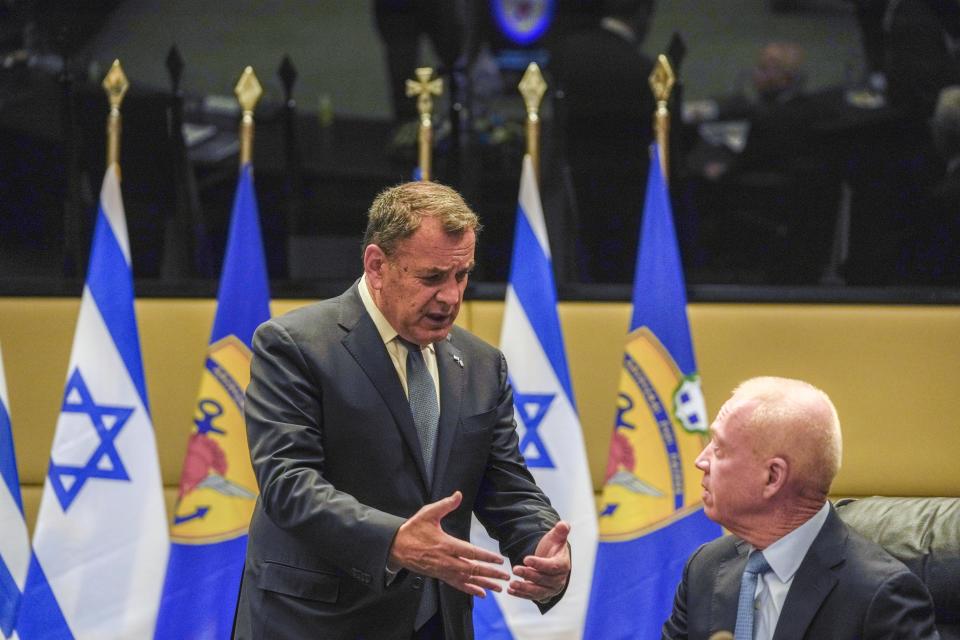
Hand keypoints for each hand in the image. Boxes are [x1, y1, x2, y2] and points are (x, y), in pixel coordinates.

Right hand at [389, 491, 509, 596]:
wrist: (396, 547)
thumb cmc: (413, 529)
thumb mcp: (428, 513)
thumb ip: (445, 504)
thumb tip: (459, 494)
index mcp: (445, 544)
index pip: (471, 552)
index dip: (486, 557)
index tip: (500, 560)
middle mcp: (446, 560)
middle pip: (472, 569)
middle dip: (490, 574)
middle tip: (506, 577)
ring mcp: (442, 570)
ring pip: (466, 579)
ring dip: (483, 584)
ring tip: (498, 588)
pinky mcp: (439, 575)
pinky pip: (457, 584)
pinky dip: (470, 589)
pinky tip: (481, 593)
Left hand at [507, 521, 570, 602]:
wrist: (551, 560)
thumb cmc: (553, 548)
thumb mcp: (556, 538)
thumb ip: (560, 531)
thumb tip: (563, 524)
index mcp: (563, 565)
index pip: (552, 566)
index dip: (539, 563)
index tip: (526, 559)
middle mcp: (559, 580)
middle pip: (543, 579)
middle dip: (529, 575)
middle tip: (515, 569)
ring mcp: (551, 589)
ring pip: (538, 591)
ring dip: (524, 588)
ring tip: (512, 583)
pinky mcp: (542, 595)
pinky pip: (531, 596)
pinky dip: (521, 594)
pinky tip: (510, 590)